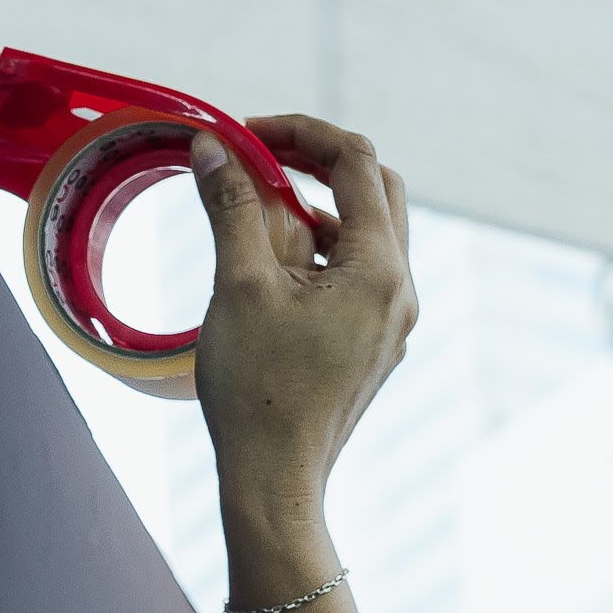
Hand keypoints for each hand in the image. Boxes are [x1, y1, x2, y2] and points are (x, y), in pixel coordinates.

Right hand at [190, 116, 417, 548]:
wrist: (275, 480)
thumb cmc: (258, 390)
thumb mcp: (238, 285)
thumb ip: (231, 206)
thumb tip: (212, 147)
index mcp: (380, 268)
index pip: (355, 162)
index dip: (300, 132)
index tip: (245, 134)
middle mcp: (400, 291)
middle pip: (375, 190)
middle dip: (318, 162)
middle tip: (260, 157)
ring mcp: (391, 322)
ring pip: (366, 235)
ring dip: (317, 207)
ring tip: (256, 210)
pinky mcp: (373, 345)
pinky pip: (357, 276)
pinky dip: (320, 251)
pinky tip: (273, 264)